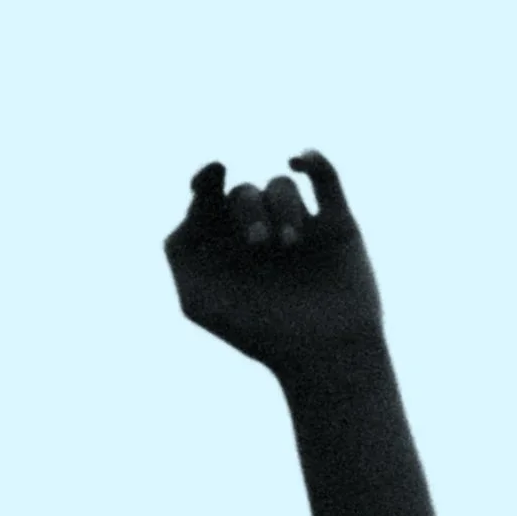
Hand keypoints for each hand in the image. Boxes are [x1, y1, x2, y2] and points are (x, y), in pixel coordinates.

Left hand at [163, 150, 383, 375]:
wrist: (324, 356)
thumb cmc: (261, 335)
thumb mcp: (200, 300)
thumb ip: (180, 250)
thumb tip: (194, 203)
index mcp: (226, 251)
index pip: (209, 202)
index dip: (205, 181)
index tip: (209, 177)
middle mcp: (261, 234)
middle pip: (242, 195)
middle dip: (247, 212)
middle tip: (258, 246)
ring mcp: (299, 226)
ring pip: (280, 186)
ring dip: (281, 207)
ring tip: (288, 245)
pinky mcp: (336, 224)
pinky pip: (325, 176)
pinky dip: (313, 159)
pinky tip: (297, 159)